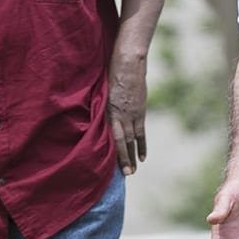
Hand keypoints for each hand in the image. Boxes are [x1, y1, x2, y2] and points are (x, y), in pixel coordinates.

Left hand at [107, 59, 147, 174]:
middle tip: (125, 175)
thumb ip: (100, 105)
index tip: (108, 165)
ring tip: (133, 171)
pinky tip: (143, 157)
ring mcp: (132, 114)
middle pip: (121, 141)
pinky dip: (142, 145)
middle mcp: (120, 115)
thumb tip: (94, 116)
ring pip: (132, 139)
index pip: (109, 136)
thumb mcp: (101, 90)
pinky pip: (142, 132)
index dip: (111, 151)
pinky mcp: (140, 111)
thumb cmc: (111, 73)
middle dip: (123, 159)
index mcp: (107, 110)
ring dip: (132, 156)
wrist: (128, 62)